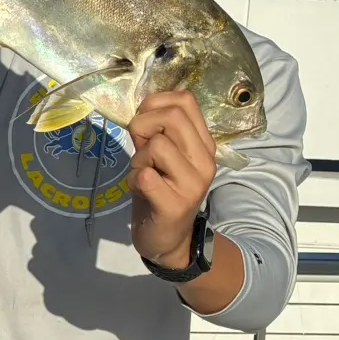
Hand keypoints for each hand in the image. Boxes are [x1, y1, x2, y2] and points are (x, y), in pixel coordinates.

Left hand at [128, 91, 216, 265]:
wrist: (168, 239)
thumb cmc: (161, 190)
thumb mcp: (162, 156)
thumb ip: (157, 130)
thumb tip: (145, 104)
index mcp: (204, 144)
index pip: (186, 100)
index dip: (155, 103)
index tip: (145, 123)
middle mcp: (205, 161)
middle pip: (173, 116)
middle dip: (143, 124)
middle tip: (139, 146)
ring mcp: (192, 184)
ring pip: (157, 145)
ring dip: (139, 157)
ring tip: (143, 173)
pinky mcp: (174, 204)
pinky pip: (145, 175)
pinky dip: (134, 178)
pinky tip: (140, 189)